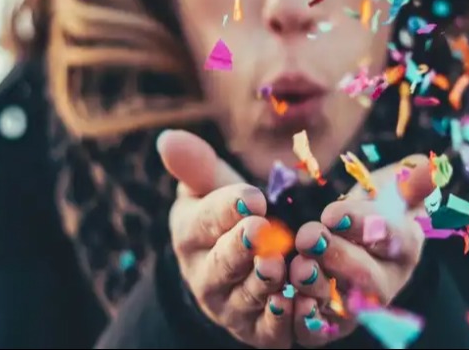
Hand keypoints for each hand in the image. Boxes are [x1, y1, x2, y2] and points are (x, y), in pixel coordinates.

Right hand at [160, 130, 292, 347]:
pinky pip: (270, 330)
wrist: (235, 267)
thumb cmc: (225, 217)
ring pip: (246, 297)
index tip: (251, 197)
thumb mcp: (210, 187)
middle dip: (241, 248)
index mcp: (191, 235)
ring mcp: (230, 307)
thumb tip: (167, 137)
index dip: (227, 209)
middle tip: (263, 231)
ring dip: (265, 283)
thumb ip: (197, 165)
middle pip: (221, 263)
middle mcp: (205, 275)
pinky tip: (301, 302)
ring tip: (282, 266)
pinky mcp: (257, 331)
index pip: (205, 220)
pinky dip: (285, 320)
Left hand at [289, 155, 431, 346]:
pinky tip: (290, 301)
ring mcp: (361, 306)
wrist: (350, 242)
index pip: (394, 237)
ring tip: (299, 267)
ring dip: (318, 287)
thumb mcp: (392, 191)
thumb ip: (409, 181)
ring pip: (344, 306)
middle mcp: (386, 280)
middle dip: (338, 256)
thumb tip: (429, 166)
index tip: (333, 214)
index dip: (364, 226)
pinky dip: (306, 319)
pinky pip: (321, 329)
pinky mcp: (333, 323)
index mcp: (404, 245)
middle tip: (310, 236)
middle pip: (369, 277)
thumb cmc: (373, 212)